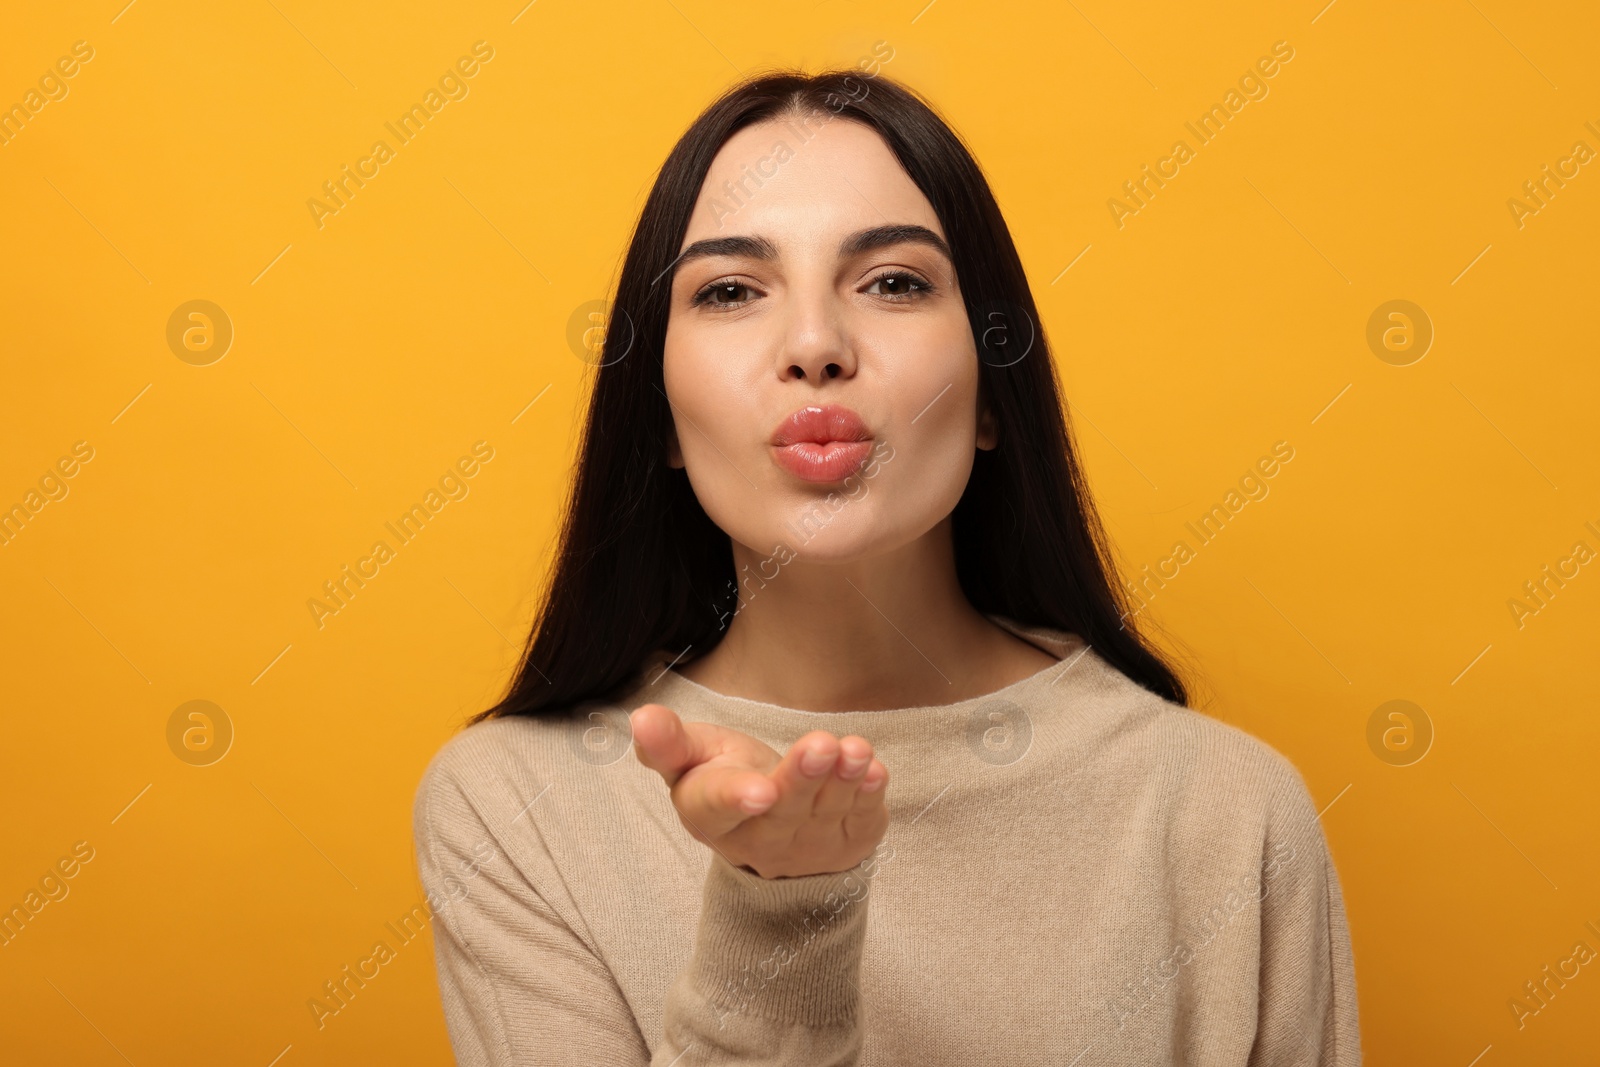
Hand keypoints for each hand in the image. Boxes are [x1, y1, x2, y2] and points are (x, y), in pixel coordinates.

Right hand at [629, 703, 889, 879]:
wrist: (774, 825)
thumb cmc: (727, 777)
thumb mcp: (694, 758)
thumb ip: (668, 742)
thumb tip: (641, 716)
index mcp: (709, 816)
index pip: (718, 809)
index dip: (737, 798)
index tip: (759, 789)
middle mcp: (758, 839)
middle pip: (782, 811)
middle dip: (802, 779)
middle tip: (820, 746)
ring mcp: (805, 847)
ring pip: (825, 813)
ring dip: (842, 781)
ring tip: (854, 749)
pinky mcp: (845, 844)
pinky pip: (859, 820)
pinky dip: (869, 796)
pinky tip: (874, 770)